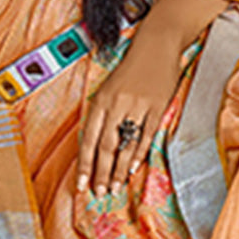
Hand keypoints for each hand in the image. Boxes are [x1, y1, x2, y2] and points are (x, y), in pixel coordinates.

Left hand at [76, 0, 228, 196]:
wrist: (155, 45)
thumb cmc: (130, 68)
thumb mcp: (109, 88)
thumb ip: (102, 113)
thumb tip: (95, 145)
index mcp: (100, 100)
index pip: (88, 139)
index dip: (84, 164)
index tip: (81, 184)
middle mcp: (116, 105)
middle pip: (105, 147)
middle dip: (100, 173)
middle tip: (98, 193)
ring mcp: (138, 106)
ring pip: (125, 146)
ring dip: (118, 170)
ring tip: (114, 188)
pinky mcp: (157, 107)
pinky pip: (146, 137)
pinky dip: (138, 155)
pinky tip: (131, 169)